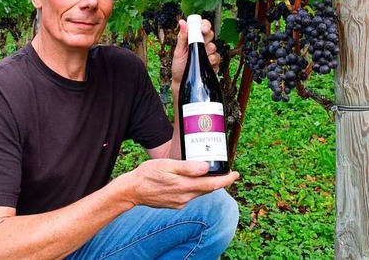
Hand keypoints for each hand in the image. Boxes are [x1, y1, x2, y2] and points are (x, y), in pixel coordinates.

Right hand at [124, 159, 238, 208]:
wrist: (132, 190)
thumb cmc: (148, 174)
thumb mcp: (167, 165)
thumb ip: (187, 167)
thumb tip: (206, 167)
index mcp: (185, 186)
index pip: (212, 184)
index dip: (226, 180)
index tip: (235, 174)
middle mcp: (185, 197)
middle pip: (208, 189)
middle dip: (220, 181)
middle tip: (228, 172)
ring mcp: (180, 202)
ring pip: (199, 192)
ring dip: (207, 184)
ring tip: (210, 174)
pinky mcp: (175, 204)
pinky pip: (189, 195)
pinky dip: (195, 188)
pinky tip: (191, 181)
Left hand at [171, 18, 219, 88]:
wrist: (182, 83)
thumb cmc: (179, 67)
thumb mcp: (178, 52)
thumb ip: (182, 37)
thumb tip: (182, 22)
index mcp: (193, 39)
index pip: (202, 27)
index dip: (205, 25)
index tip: (204, 30)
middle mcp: (202, 44)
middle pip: (210, 34)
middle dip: (207, 39)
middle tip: (202, 44)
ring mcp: (208, 53)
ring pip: (214, 46)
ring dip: (208, 51)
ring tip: (199, 57)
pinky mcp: (213, 63)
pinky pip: (217, 57)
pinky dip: (212, 60)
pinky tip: (206, 63)